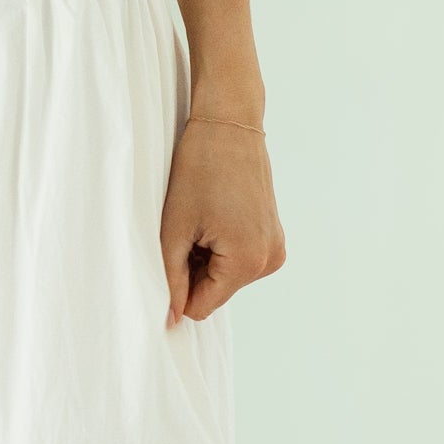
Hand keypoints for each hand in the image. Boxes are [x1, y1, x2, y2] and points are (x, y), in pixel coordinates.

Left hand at [160, 112, 285, 323]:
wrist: (230, 123)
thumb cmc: (199, 169)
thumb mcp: (174, 229)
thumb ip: (170, 279)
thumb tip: (170, 320)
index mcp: (248, 262)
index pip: (201, 307)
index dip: (177, 288)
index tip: (168, 254)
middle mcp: (269, 260)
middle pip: (214, 293)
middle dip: (192, 269)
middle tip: (186, 227)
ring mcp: (275, 248)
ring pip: (224, 278)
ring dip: (204, 258)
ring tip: (201, 219)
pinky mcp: (273, 236)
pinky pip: (237, 260)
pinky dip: (219, 248)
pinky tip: (214, 217)